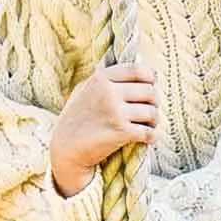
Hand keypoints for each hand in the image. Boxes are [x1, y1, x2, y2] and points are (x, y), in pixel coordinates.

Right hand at [49, 64, 157, 196]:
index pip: (138, 70)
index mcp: (101, 79)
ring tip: (150, 125)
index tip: (151, 85)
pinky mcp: (121, 132)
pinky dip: (152, 136)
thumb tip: (144, 71)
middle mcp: (109, 92)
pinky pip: (149, 132)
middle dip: (155, 102)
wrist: (65, 150)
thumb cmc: (77, 119)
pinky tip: (148, 138)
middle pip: (150, 91)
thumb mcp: (84, 90)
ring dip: (154, 121)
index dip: (151, 78)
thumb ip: (107, 79)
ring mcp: (115, 112)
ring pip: (152, 112)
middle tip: (151, 110)